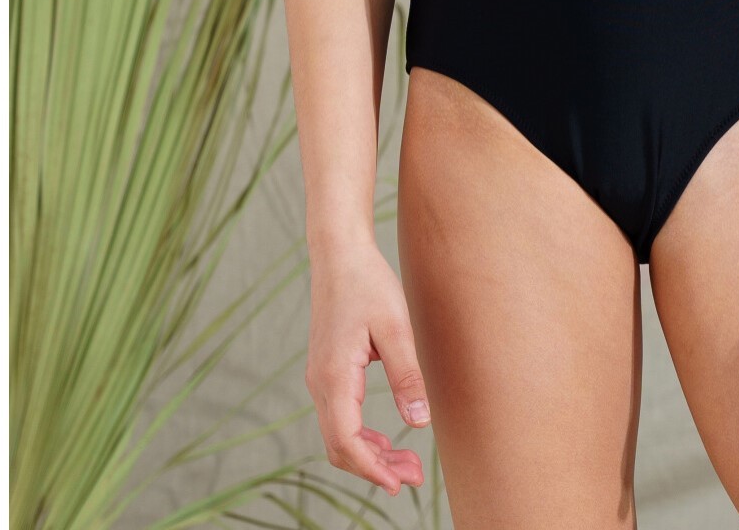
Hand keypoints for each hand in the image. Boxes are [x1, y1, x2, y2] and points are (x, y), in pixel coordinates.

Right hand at [305, 238, 430, 494]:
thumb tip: (419, 422)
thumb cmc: (368, 284)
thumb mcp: (396, 327)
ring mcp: (319, 378)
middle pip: (340, 445)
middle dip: (374, 468)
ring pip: (338, 435)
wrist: (340, 254)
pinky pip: (338, 417)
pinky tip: (387, 439)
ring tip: (407, 464)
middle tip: (414, 477)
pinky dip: (361, 436)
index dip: (373, 468)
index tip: (401, 484)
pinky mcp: (326, 371)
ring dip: (369, 454)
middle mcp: (320, 383)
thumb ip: (407, 375)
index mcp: (334, 376)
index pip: (346, 440)